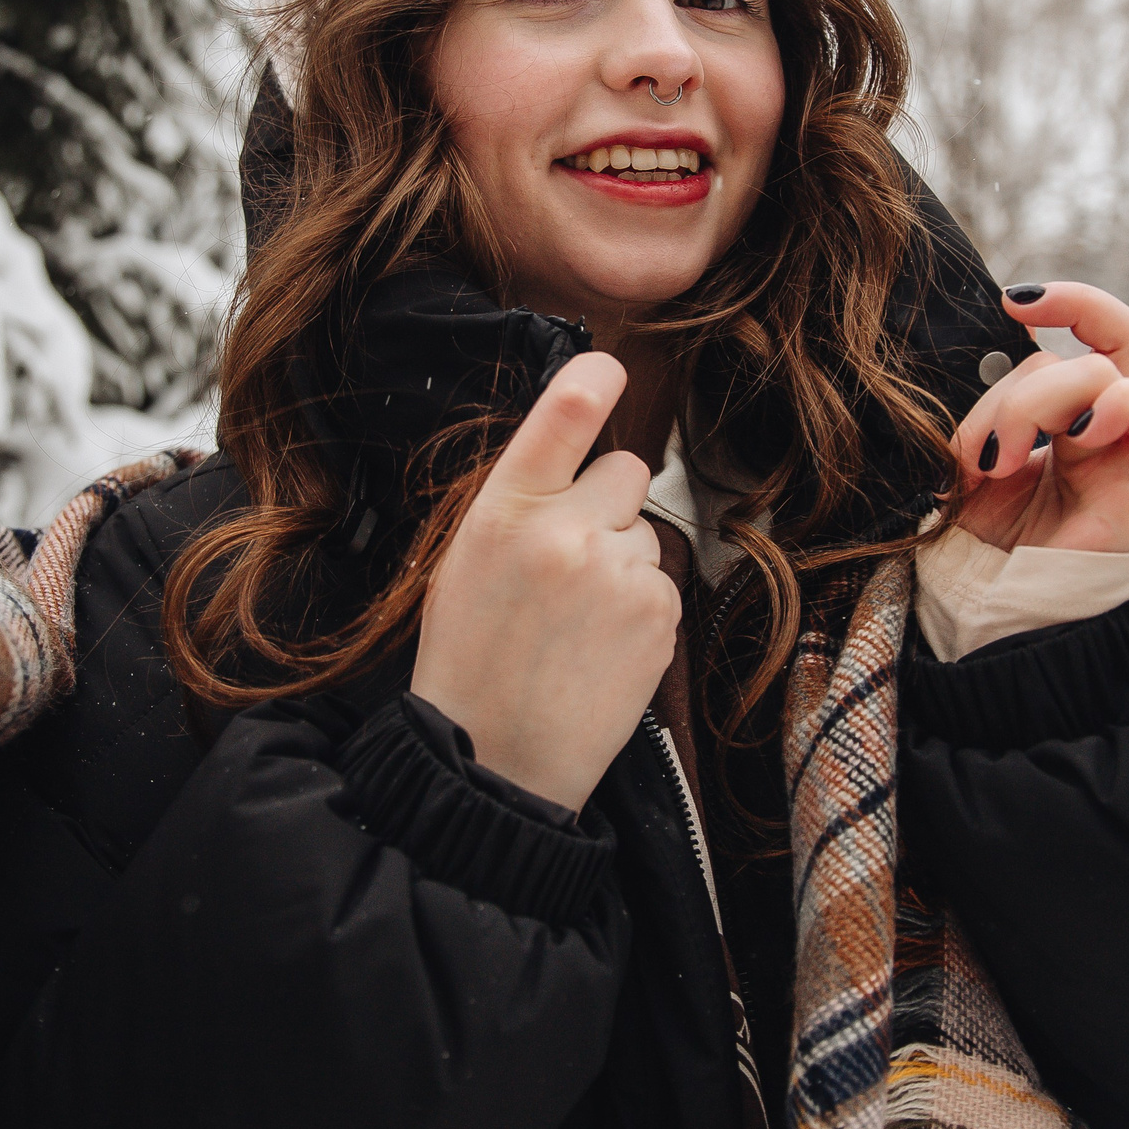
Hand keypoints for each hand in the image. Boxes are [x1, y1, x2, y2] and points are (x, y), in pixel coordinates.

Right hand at [410, 353, 677, 813]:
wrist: (492, 761)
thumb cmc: (470, 659)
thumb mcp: (467, 560)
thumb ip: (522, 503)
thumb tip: (577, 457)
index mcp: (503, 510)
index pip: (564, 412)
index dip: (594, 379)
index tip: (610, 368)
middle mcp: (566, 531)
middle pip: (626, 468)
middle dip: (608, 502)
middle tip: (567, 563)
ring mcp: (619, 573)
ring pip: (645, 531)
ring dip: (623, 562)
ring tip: (575, 624)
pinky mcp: (658, 614)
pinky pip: (661, 582)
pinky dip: (639, 609)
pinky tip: (598, 649)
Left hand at [953, 282, 1128, 554]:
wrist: (1003, 611)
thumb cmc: (986, 543)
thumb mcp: (966, 459)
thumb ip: (983, 409)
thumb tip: (981, 357)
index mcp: (1062, 417)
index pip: (1083, 337)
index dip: (1062, 303)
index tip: (1008, 301)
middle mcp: (1103, 425)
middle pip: (1115, 334)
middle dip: (1067, 314)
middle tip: (1012, 317)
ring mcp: (1128, 448)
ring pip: (1102, 371)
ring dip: (1033, 401)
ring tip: (997, 458)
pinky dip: (1114, 405)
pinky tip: (1073, 438)